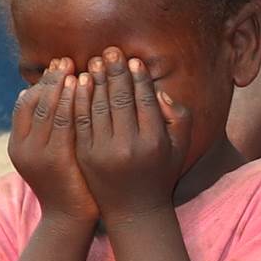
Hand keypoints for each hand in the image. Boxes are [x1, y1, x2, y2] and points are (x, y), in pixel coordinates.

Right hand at [9, 61, 96, 224]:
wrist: (71, 219)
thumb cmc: (68, 184)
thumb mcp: (52, 154)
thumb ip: (49, 130)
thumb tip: (55, 95)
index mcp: (17, 145)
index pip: (24, 103)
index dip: (41, 83)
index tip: (58, 66)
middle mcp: (22, 147)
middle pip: (34, 101)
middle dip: (51, 78)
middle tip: (67, 60)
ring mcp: (36, 154)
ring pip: (48, 107)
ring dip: (62, 84)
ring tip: (76, 67)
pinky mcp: (55, 159)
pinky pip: (64, 120)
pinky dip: (72, 100)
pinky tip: (85, 86)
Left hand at [76, 53, 189, 220]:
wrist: (133, 209)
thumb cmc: (160, 172)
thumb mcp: (180, 147)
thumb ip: (178, 115)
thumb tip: (158, 90)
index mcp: (155, 141)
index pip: (145, 99)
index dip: (138, 77)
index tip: (132, 60)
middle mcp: (129, 146)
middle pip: (120, 99)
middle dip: (115, 72)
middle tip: (110, 50)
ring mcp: (104, 152)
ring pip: (98, 106)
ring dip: (96, 80)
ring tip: (94, 61)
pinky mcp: (85, 156)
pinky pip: (81, 120)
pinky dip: (79, 99)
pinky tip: (80, 83)